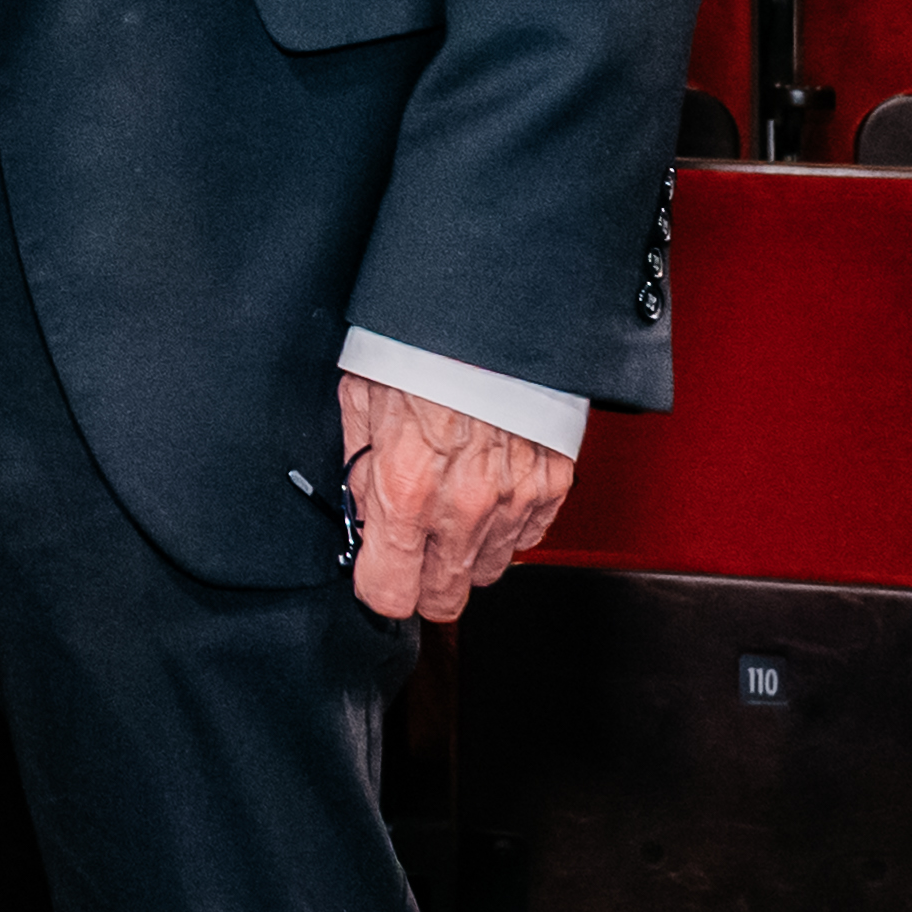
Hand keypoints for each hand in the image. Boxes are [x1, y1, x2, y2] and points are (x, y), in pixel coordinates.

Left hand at [341, 368, 575, 623]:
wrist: (489, 311)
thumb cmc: (422, 344)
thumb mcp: (360, 401)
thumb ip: (360, 470)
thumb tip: (364, 512)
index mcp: (405, 490)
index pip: (388, 593)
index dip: (376, 584)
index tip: (375, 570)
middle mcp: (462, 507)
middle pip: (443, 600)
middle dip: (421, 582)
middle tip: (412, 550)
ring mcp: (513, 501)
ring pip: (487, 573)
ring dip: (465, 553)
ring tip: (451, 507)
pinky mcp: (551, 486)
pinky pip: (526, 538)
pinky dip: (505, 526)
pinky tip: (487, 491)